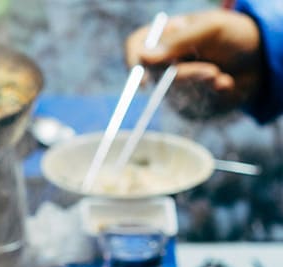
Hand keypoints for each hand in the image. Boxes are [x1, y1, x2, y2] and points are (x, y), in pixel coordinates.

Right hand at [124, 9, 262, 118]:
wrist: (262, 60)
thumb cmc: (236, 35)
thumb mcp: (210, 29)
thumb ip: (178, 42)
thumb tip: (143, 58)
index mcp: (166, 35)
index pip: (137, 45)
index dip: (133, 61)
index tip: (145, 80)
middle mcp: (165, 61)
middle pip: (155, 75)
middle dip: (185, 76)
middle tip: (211, 72)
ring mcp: (174, 84)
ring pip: (173, 94)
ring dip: (201, 87)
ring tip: (223, 76)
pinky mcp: (187, 103)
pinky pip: (190, 108)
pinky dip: (210, 98)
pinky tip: (226, 84)